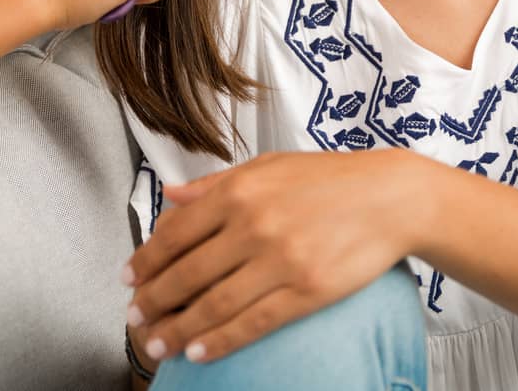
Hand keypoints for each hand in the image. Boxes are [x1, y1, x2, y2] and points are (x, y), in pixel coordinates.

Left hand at [122, 150, 427, 365]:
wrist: (390, 198)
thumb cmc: (328, 180)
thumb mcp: (268, 166)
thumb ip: (215, 184)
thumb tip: (169, 196)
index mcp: (239, 191)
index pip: (176, 232)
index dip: (146, 259)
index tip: (127, 278)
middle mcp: (253, 225)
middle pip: (187, 272)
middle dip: (153, 300)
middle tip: (133, 318)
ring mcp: (280, 260)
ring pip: (214, 303)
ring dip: (177, 328)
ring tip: (155, 345)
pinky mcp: (307, 291)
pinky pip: (253, 322)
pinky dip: (220, 340)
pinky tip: (197, 352)